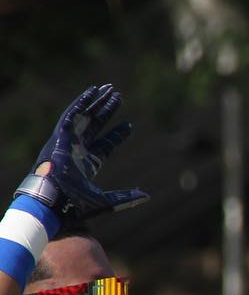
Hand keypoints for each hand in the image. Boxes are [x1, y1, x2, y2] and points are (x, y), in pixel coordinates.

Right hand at [18, 84, 146, 218]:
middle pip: (96, 125)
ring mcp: (68, 142)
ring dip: (97, 102)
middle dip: (107, 110)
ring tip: (110, 89)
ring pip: (85, 116)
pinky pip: (71, 115)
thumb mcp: (107, 201)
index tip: (130, 125)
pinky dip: (81, 103)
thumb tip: (147, 196)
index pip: (106, 144)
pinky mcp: (60, 136)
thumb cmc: (76, 205)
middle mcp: (78, 150)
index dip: (118, 134)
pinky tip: (92, 92)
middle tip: (119, 97)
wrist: (55, 203)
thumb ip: (127, 198)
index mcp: (88, 163)